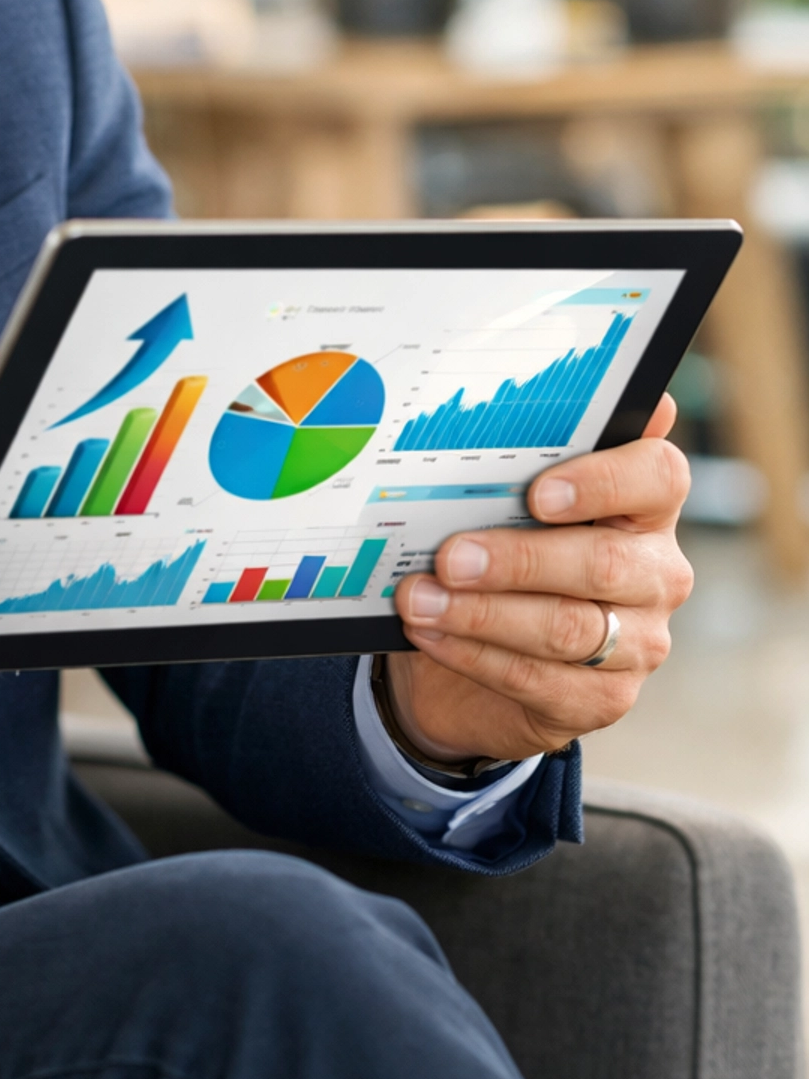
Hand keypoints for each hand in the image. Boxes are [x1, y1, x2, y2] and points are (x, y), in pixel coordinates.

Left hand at [386, 395, 691, 762]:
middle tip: (450, 556)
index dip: (603, 482)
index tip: (537, 492)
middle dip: (517, 560)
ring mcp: (637, 642)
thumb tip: (555, 379)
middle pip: (603, 563)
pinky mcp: (602, 699)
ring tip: (419, 599)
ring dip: (482, 614)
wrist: (482, 646)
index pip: (659, 476)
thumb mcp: (510, 498)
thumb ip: (532, 450)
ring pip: (566, 628)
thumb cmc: (504, 545)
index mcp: (647, 505)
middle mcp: (655, 572)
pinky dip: (474, 655)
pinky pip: (538, 678)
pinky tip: (430, 633)